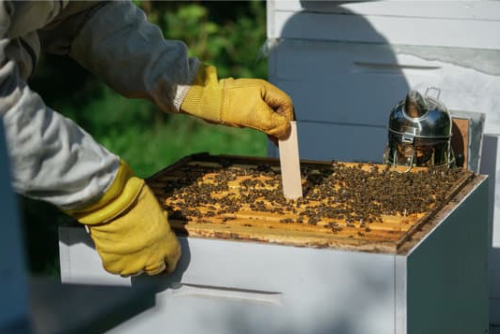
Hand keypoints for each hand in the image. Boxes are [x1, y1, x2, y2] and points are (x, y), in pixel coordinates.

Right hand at [66, 161, 180, 275]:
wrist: (115, 206)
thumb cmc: (138, 204)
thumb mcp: (158, 215)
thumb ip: (160, 229)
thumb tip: (158, 228)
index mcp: (169, 246)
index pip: (172, 262)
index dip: (167, 261)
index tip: (163, 261)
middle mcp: (154, 260)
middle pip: (154, 270)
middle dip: (150, 262)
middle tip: (142, 252)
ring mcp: (133, 266)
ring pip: (134, 271)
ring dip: (132, 262)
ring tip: (125, 247)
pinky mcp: (114, 266)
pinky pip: (116, 268)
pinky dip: (115, 261)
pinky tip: (114, 248)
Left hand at [181, 64, 293, 138]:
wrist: (206, 102)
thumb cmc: (230, 106)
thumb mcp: (256, 116)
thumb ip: (274, 124)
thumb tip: (286, 131)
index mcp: (267, 90)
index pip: (286, 104)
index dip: (288, 119)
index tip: (286, 134)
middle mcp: (262, 93)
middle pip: (280, 110)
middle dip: (282, 124)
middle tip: (281, 141)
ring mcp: (254, 100)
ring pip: (271, 115)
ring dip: (274, 127)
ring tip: (274, 141)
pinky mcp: (246, 107)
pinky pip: (261, 117)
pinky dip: (265, 126)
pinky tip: (266, 135)